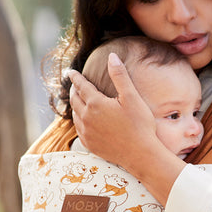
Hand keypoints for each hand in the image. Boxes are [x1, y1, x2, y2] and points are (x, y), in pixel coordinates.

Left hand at [68, 53, 156, 168]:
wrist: (141, 155)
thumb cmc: (140, 125)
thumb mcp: (132, 97)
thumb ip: (120, 76)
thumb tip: (112, 56)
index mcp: (96, 103)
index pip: (81, 85)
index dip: (75, 77)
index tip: (70, 72)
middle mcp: (87, 118)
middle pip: (74, 100)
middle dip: (73, 90)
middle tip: (74, 85)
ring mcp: (86, 132)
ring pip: (75, 115)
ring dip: (75, 106)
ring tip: (78, 101)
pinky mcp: (89, 144)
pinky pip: (79, 129)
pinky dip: (79, 121)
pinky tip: (83, 121)